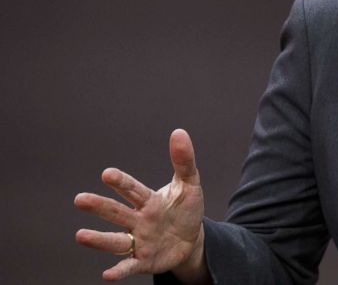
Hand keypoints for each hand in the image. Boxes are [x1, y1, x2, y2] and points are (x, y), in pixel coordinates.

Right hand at [74, 129, 207, 281]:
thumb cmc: (185, 210)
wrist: (191, 240)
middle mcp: (138, 220)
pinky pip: (129, 265)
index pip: (133, 190)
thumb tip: (179, 132)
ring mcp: (138, 241)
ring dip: (99, 239)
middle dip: (100, 207)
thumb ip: (184, 161)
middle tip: (80, 199)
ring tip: (80, 235)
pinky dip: (119, 270)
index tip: (107, 173)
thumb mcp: (190, 184)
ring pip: (115, 240)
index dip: (122, 182)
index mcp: (148, 201)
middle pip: (117, 213)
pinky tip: (107, 274)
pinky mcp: (143, 260)